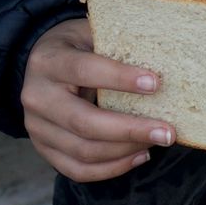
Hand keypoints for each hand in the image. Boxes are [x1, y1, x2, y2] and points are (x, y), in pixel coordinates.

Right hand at [21, 17, 170, 181]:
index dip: (119, 78)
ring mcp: (36, 128)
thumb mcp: (92, 34)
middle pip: (84, 122)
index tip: (156, 84)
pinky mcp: (44, 149)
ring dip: (126, 150)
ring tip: (158, 141)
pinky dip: (112, 168)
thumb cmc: (78, 47)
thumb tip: (167, 60)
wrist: (43, 66)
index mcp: (48, 61)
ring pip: (83, 151)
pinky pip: (78, 170)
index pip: (84, 71)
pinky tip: (141, 155)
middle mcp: (37, 97)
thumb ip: (119, 45)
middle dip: (130, 130)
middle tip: (168, 133)